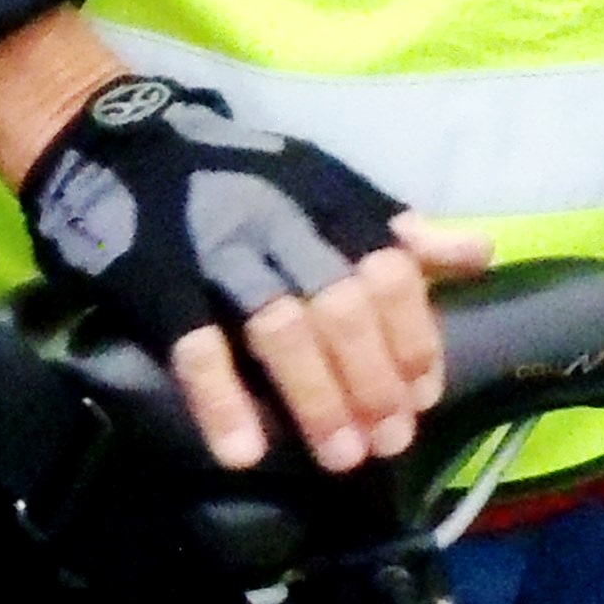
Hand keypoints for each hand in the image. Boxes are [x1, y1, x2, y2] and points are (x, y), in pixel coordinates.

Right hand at [14, 71, 488, 475]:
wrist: (122, 146)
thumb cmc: (241, 173)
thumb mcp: (328, 183)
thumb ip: (398, 228)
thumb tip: (480, 256)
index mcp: (329, 203)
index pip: (389, 273)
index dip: (412, 335)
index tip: (425, 392)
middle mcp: (283, 228)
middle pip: (341, 310)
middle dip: (373, 381)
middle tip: (391, 440)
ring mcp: (219, 257)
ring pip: (280, 333)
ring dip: (317, 400)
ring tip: (342, 456)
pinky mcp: (159, 287)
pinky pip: (195, 349)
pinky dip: (222, 402)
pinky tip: (246, 453)